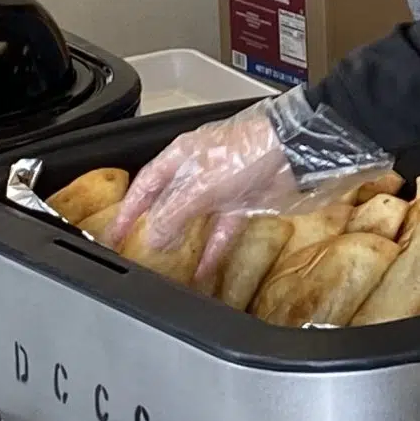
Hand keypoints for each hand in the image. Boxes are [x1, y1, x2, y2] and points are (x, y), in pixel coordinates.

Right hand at [109, 91, 393, 287]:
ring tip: (166, 268)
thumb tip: (155, 237)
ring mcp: (226, 187)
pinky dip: (213, 251)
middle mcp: (202, 169)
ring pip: (195, 219)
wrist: (306, 150)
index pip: (146, 184)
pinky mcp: (249, 203)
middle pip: (169, 202)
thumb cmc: (256, 149)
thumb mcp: (205, 181)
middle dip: (153, 228)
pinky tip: (204, 271)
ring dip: (182, 243)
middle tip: (136, 254)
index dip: (128, 209)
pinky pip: (224, 232)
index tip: (113, 234)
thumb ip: (176, 210)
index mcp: (184, 155)